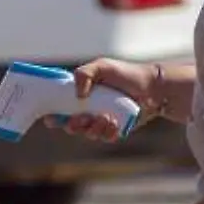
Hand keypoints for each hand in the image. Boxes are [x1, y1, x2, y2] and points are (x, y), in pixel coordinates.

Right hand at [44, 58, 161, 140]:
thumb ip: (84, 74)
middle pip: (71, 125)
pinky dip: (107, 131)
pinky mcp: (114, 131)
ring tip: (106, 117)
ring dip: (94, 128)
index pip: (60, 109)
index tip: (51, 118)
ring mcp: (101, 122)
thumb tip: (77, 95)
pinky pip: (104, 137)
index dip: (53, 116)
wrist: (152, 88)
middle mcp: (88, 110)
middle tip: (81, 119)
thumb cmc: (126, 74)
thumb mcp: (102, 66)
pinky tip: (114, 122)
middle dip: (74, 125)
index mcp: (80, 96)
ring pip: (88, 133)